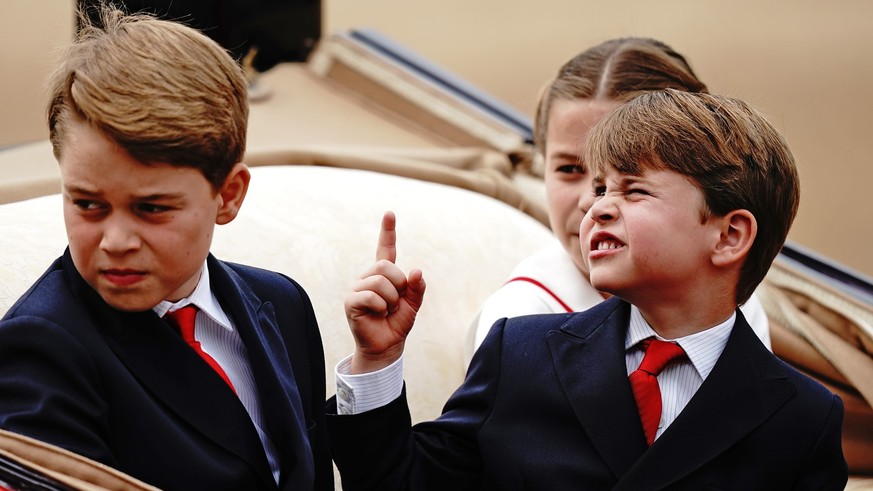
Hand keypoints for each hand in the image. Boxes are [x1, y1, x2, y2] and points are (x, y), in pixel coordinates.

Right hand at [344, 211, 425, 373]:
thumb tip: (416, 270)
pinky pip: (369, 295)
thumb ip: (417, 287)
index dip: (387, 231)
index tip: (389, 213)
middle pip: (384, 265)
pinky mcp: (350, 302)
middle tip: (396, 302)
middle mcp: (368, 277)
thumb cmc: (397, 324)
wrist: (387, 346)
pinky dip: (381, 306)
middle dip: (398, 284)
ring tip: (387, 310)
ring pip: (379, 281)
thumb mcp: (413, 304)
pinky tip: (379, 314)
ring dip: (390, 299)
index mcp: (384, 275)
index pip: (386, 249)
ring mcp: (357, 288)